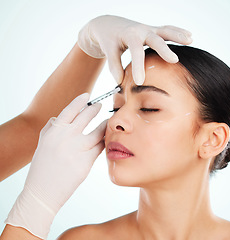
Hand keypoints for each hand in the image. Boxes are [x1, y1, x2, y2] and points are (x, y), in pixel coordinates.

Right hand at [5, 93, 105, 238]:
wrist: (43, 192)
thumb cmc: (42, 167)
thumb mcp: (42, 144)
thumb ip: (51, 128)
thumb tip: (59, 117)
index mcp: (54, 131)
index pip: (70, 110)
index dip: (80, 101)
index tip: (87, 96)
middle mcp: (66, 137)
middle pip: (86, 116)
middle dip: (95, 109)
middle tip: (99, 106)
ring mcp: (77, 149)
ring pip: (98, 132)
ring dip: (104, 125)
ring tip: (107, 122)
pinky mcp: (86, 161)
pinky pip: (100, 147)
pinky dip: (104, 142)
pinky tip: (106, 139)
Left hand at [77, 15, 191, 84]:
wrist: (108, 24)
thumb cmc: (108, 39)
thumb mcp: (108, 51)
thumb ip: (114, 66)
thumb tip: (121, 82)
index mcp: (129, 35)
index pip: (135, 51)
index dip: (138, 67)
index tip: (139, 82)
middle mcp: (141, 30)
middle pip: (155, 39)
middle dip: (164, 49)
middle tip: (174, 60)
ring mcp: (148, 29)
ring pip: (165, 31)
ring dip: (178, 35)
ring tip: (190, 40)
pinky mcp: (153, 30)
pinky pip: (167, 30)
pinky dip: (178, 32)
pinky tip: (190, 37)